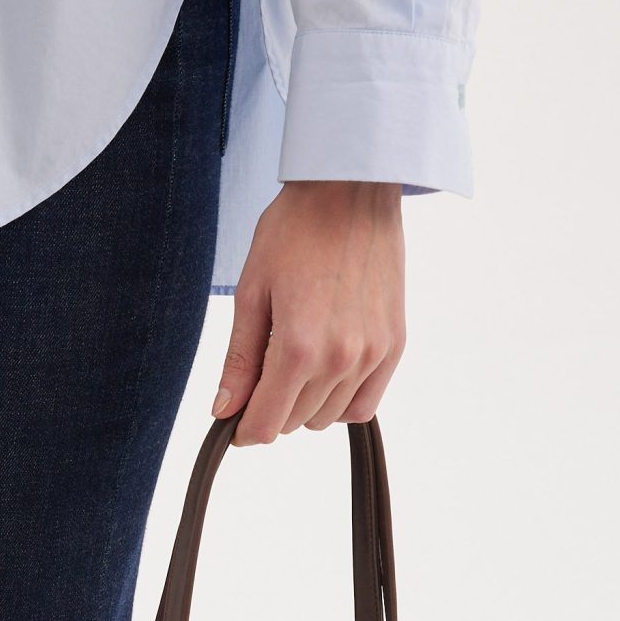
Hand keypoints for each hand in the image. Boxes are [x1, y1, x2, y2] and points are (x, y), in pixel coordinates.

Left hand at [214, 181, 404, 441]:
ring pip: (327, 417)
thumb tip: (224, 411)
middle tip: (265, 367)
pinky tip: (327, 370)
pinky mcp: (394, 345)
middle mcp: (340, 359)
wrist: (351, 190)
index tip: (235, 421)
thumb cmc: (295, 230)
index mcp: (297, 347)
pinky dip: (342, 400)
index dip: (244, 430)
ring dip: (306, 403)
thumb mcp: (251, 292)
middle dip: (272, 407)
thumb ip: (239, 360)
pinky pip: (365, 405)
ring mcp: (373, 355)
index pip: (266, 424)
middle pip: (294, 422)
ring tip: (298, 356)